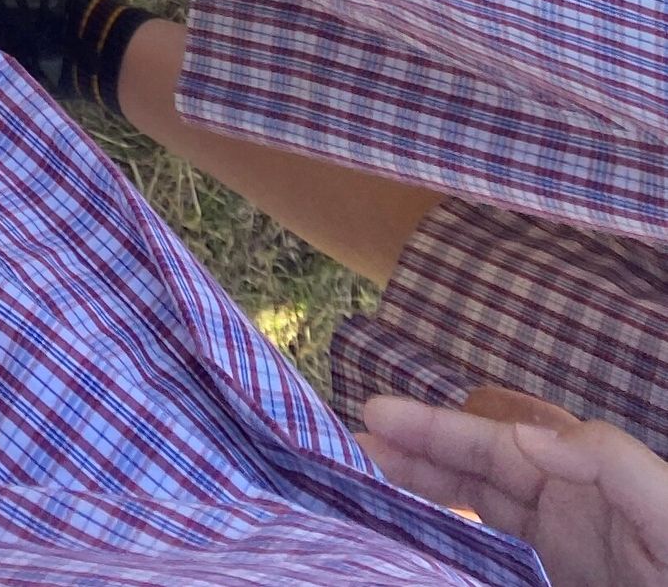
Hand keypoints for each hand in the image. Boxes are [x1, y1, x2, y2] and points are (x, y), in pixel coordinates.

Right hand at [361, 394, 667, 586]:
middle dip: (416, 453)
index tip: (379, 415)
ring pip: (474, 516)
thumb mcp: (667, 514)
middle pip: (477, 472)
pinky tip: (410, 542)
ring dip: (422, 495)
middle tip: (349, 446)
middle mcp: (565, 517)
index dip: (440, 428)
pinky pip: (486, 558)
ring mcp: (554, 560)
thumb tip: (519, 432)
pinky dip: (449, 542)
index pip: (501, 444)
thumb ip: (607, 462)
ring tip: (364, 483)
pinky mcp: (542, 584)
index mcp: (590, 485)